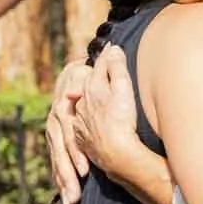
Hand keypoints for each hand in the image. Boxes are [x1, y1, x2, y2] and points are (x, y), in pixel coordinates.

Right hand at [46, 61, 93, 203]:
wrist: (76, 74)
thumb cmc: (89, 75)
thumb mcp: (90, 72)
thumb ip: (95, 73)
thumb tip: (91, 75)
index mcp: (64, 108)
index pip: (68, 134)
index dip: (75, 153)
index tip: (84, 171)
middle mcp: (56, 121)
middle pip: (59, 151)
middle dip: (67, 174)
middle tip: (75, 195)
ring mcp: (55, 131)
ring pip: (57, 158)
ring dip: (63, 180)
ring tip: (71, 200)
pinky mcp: (57, 139)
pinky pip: (57, 160)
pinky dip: (61, 178)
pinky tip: (66, 195)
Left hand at [73, 46, 148, 182]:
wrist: (116, 154)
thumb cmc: (121, 119)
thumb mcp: (122, 88)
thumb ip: (116, 67)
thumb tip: (112, 49)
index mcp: (91, 88)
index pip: (98, 67)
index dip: (107, 58)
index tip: (111, 49)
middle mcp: (81, 103)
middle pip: (87, 86)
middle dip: (94, 78)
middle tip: (100, 71)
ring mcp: (80, 122)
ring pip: (82, 107)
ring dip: (87, 101)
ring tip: (94, 100)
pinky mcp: (82, 140)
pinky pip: (82, 126)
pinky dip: (86, 122)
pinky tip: (93, 125)